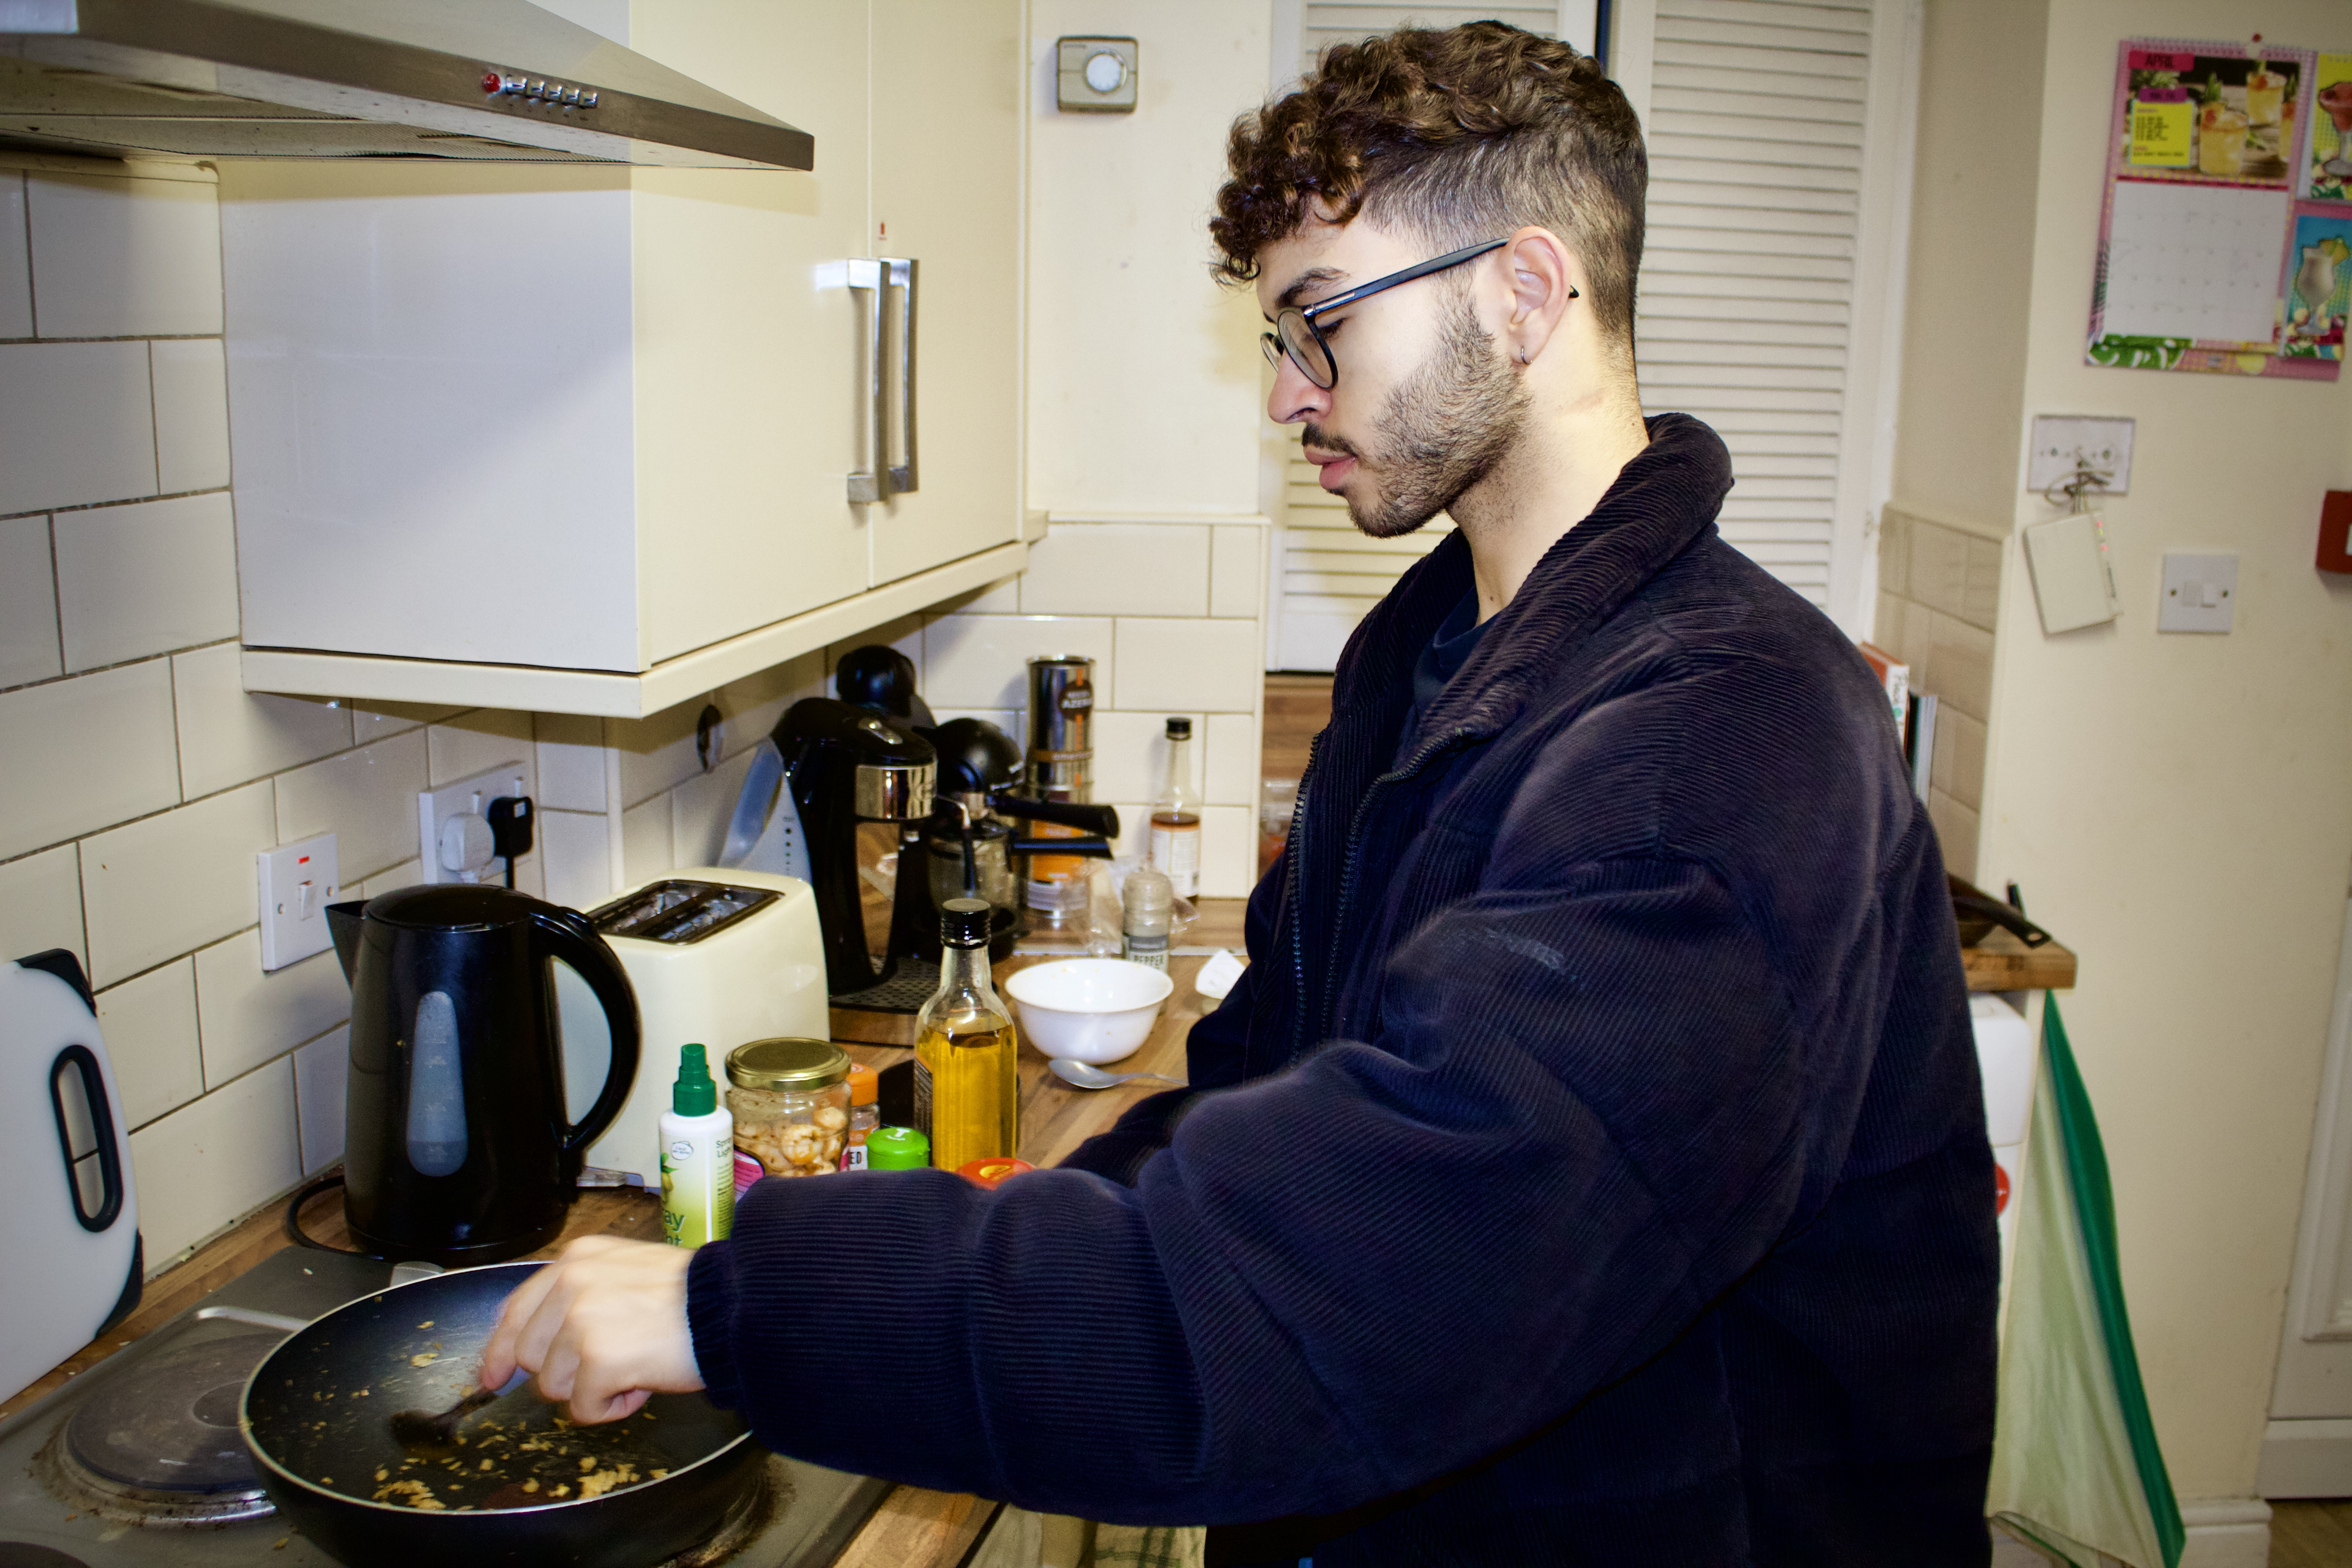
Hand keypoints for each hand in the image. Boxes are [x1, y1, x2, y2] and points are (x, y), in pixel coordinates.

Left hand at [479, 1236, 702, 1423]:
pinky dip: (612, 1408)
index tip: (494, 1376)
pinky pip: (583, 1408)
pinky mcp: (599, 1359)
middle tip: (616, 1359)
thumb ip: (576, 1296)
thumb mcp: (623, 1273)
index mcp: (576, 1259)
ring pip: (555, 1387)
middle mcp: (571, 1284)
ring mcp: (582, 1321)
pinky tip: (642, 1381)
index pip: (515, 1312)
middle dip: (567, 1371)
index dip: (501, 1350)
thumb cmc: (688, 1296)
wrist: (732, 1306)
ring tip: (637, 1364)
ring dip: (595, 1389)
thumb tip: (529, 1347)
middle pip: (532, 1358)